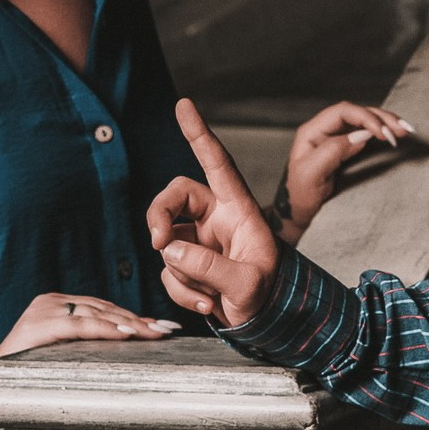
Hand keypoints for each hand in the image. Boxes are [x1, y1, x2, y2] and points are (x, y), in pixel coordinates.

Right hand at [0, 293, 180, 359]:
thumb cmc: (22, 371)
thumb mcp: (56, 352)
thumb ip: (81, 344)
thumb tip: (124, 346)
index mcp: (56, 305)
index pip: (102, 308)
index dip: (132, 317)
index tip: (160, 327)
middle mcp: (51, 302)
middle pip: (104, 309)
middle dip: (138, 321)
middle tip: (166, 330)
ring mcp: (44, 310)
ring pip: (96, 314)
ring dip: (128, 325)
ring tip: (153, 333)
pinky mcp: (39, 324)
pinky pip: (79, 325)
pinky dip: (104, 329)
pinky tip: (125, 334)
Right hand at [147, 99, 282, 326]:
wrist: (266, 325)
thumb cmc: (269, 297)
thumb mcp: (248, 284)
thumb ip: (210, 267)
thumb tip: (169, 249)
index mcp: (239, 208)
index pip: (217, 164)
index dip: (200, 134)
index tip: (184, 105)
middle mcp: (216, 217)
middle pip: (174, 196)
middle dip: (159, 217)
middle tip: (159, 243)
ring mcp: (200, 240)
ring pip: (167, 241)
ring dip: (182, 273)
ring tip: (212, 296)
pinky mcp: (187, 263)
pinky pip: (168, 271)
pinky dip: (182, 292)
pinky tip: (209, 306)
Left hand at [275, 101, 413, 241]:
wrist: (298, 214)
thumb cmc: (300, 196)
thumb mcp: (311, 175)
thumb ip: (332, 151)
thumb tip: (360, 135)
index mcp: (312, 131)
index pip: (343, 112)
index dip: (365, 118)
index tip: (383, 133)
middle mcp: (324, 130)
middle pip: (356, 113)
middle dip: (381, 118)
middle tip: (401, 131)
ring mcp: (336, 138)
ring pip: (364, 121)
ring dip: (386, 123)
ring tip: (404, 131)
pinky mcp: (346, 148)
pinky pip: (367, 133)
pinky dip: (383, 132)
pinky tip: (396, 135)